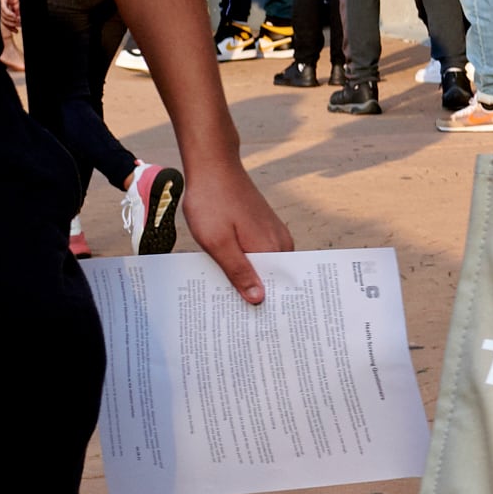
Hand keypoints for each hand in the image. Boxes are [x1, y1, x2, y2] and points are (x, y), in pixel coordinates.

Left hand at [180, 160, 297, 306]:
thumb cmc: (212, 202)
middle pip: (273, 279)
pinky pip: (259, 255)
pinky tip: (228, 273)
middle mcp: (280, 242)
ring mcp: (273, 234)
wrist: (214, 167)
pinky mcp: (263, 228)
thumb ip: (238, 271)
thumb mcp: (217, 242)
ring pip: (264, 267)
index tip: (254, 326)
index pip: (278, 287)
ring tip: (229, 301)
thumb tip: (259, 299)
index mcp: (272, 248)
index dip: (267, 306)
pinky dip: (246, 266)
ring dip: (249, 281)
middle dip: (257, 297)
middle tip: (236, 319)